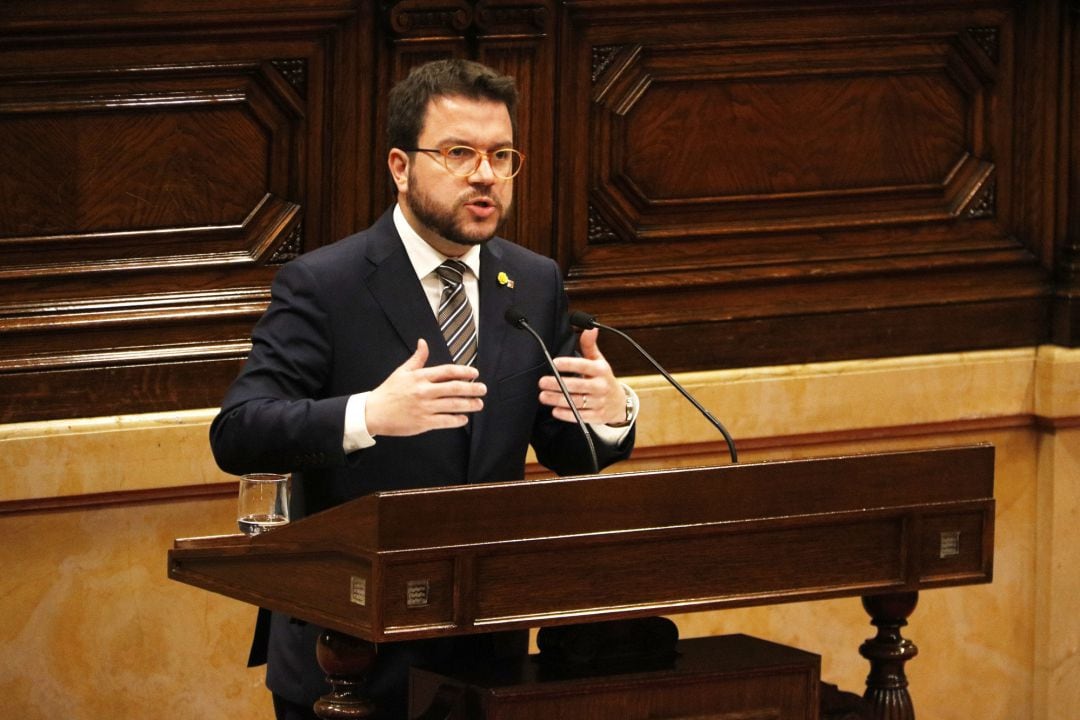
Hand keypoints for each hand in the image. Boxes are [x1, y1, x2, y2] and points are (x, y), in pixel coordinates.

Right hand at [365, 339, 486, 435]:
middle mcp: (424, 391)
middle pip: (454, 388)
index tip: (475, 373)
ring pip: (453, 405)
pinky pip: (445, 421)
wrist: (373, 412)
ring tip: (479, 404)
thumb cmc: (389, 391)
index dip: (463, 371)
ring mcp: (424, 407)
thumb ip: (417, 358)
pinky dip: (457, 420)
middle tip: (483, 389)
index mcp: (420, 377)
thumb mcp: (402, 371)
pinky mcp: (423, 423)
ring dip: (469, 404)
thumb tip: (423, 342)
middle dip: (472, 388)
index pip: (447, 371)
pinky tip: (464, 418)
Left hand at [539, 328, 627, 424]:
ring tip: (543, 396)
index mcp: (601, 370)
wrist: (619, 403)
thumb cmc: (604, 379)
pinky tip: (555, 410)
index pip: (584, 365)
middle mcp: (600, 386)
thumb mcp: (599, 361)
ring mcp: (599, 402)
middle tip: (542, 382)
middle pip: (577, 385)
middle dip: (558, 384)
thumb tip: (590, 328)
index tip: (555, 362)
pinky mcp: (596, 416)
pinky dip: (567, 414)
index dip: (569, 364)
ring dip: (558, 399)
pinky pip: (580, 416)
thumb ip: (590, 346)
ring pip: (576, 401)